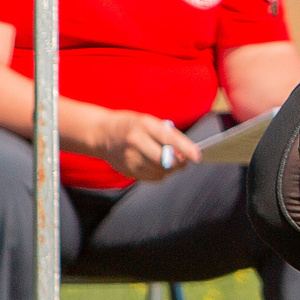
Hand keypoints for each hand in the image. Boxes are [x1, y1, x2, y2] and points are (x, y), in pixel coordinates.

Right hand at [81, 111, 200, 181]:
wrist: (103, 134)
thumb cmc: (131, 126)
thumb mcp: (148, 122)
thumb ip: (166, 135)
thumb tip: (185, 154)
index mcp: (143, 125)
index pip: (168, 138)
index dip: (185, 149)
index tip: (197, 156)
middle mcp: (135, 141)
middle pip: (165, 160)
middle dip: (179, 163)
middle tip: (185, 161)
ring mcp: (130, 158)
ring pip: (160, 172)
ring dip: (170, 169)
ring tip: (168, 161)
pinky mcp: (128, 171)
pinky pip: (152, 177)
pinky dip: (159, 173)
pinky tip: (156, 165)